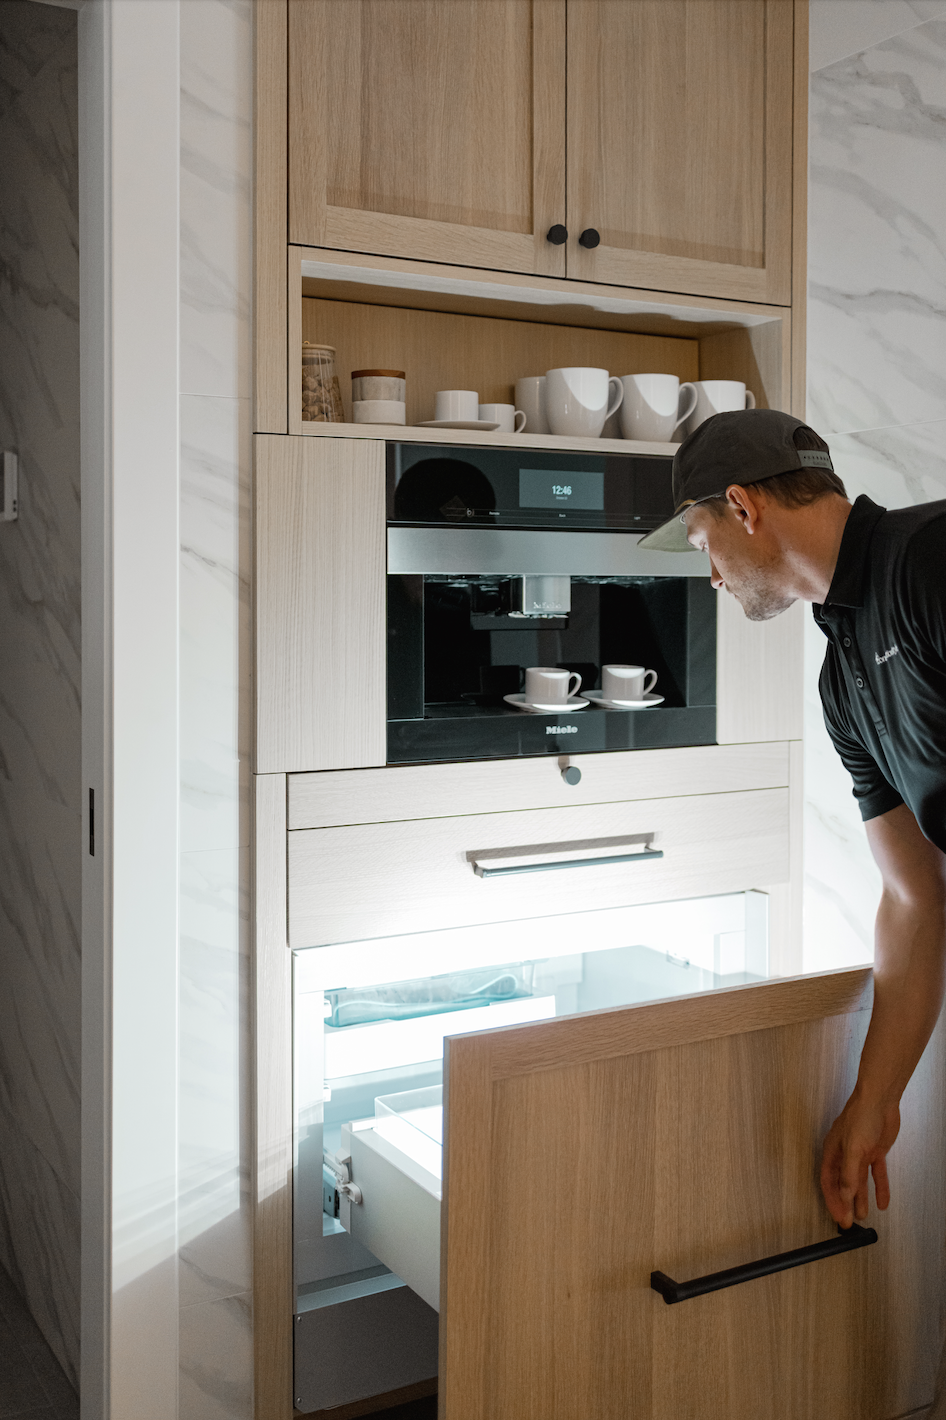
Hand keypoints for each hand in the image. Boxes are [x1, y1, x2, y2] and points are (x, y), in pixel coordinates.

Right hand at [820, 1089, 900, 1228]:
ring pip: (858, 1181)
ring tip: (863, 1214)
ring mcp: (860, 1153)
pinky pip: (876, 1174)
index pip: (829, 1181)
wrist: (880, 1100)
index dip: (833, 1200)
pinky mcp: (875, 1151)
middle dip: (845, 1203)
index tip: (839, 1217)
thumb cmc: (860, 1116)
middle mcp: (844, 1154)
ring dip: (860, 1198)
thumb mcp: (853, 1149)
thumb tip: (845, 1196)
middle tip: (848, 1221)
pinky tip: (882, 1201)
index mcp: (833, 1152)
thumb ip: (849, 1175)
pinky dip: (879, 1188)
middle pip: (842, 1183)